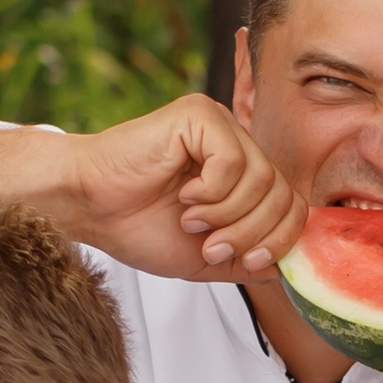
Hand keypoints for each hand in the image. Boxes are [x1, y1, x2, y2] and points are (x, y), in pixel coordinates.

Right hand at [61, 95, 305, 281]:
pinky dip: (212, 191)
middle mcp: (237, 145)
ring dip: (227, 215)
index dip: (277, 241)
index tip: (244, 261)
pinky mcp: (200, 115)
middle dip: (251, 234)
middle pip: (283, 195)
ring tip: (191, 221)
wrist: (90, 208)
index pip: (292, 206)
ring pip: (261, 180)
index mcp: (242, 176)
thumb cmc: (137, 226)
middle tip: (211, 247)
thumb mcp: (205, 258)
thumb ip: (247, 261)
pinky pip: (234, 160)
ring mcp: (220, 126)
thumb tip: (288, 268)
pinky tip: (184, 195)